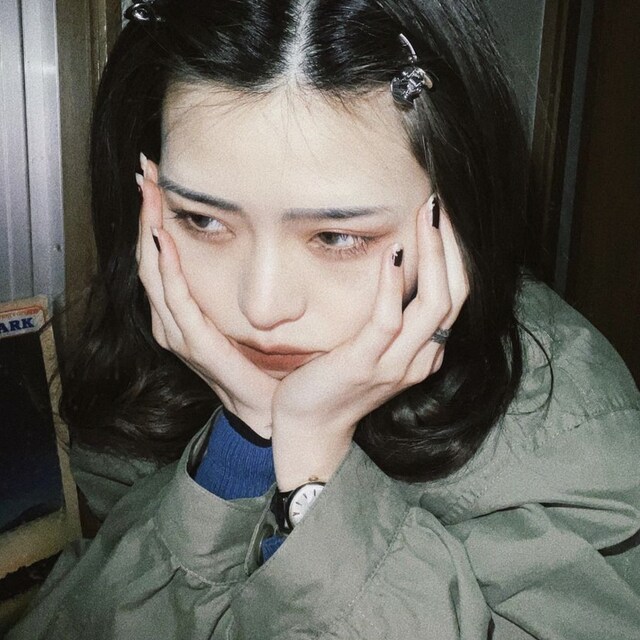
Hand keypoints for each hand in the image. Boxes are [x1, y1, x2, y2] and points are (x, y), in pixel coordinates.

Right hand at [135, 161, 277, 432]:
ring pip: (155, 274)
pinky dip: (168, 270)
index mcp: (181, 312)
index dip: (153, 216)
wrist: (269, 407)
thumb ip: (231, 288)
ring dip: (149, 231)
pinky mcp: (197, 346)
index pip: (159, 255)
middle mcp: (172, 321)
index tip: (154, 177)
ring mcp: (180, 334)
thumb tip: (244, 241)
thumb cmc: (257, 364)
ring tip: (149, 193)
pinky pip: (178, 302)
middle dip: (145, 213)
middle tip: (144, 171)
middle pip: (149, 258)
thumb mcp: (241, 317)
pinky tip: (164, 241)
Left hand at [270, 195, 468, 489]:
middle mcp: (420, 358)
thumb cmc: (336, 381)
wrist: (310, 428)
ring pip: (434, 305)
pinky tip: (392, 254)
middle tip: (439, 205)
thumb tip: (394, 271)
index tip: (443, 218)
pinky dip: (394, 286)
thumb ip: (392, 319)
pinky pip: (388, 321)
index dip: (456, 255)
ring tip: (426, 215)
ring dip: (433, 256)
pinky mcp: (365, 364)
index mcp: (424, 352)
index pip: (457, 297)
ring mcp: (395, 364)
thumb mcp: (373, 348)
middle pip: (456, 296)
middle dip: (452, 247)